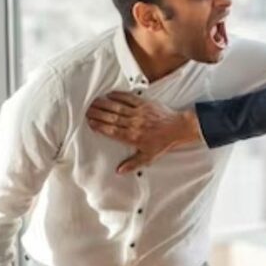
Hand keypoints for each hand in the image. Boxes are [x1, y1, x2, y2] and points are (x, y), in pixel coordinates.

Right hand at [86, 91, 201, 172]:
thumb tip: (119, 171)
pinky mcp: (145, 104)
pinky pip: (129, 98)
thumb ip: (132, 164)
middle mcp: (134, 124)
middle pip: (111, 118)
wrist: (178, 128)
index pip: (112, 131)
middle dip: (97, 114)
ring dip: (104, 104)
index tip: (90, 123)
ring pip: (117, 108)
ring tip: (94, 102)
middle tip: (87, 111)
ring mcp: (139, 113)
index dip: (99, 126)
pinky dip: (118, 95)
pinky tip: (109, 94)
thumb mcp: (148, 156)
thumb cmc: (163, 142)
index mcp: (133, 137)